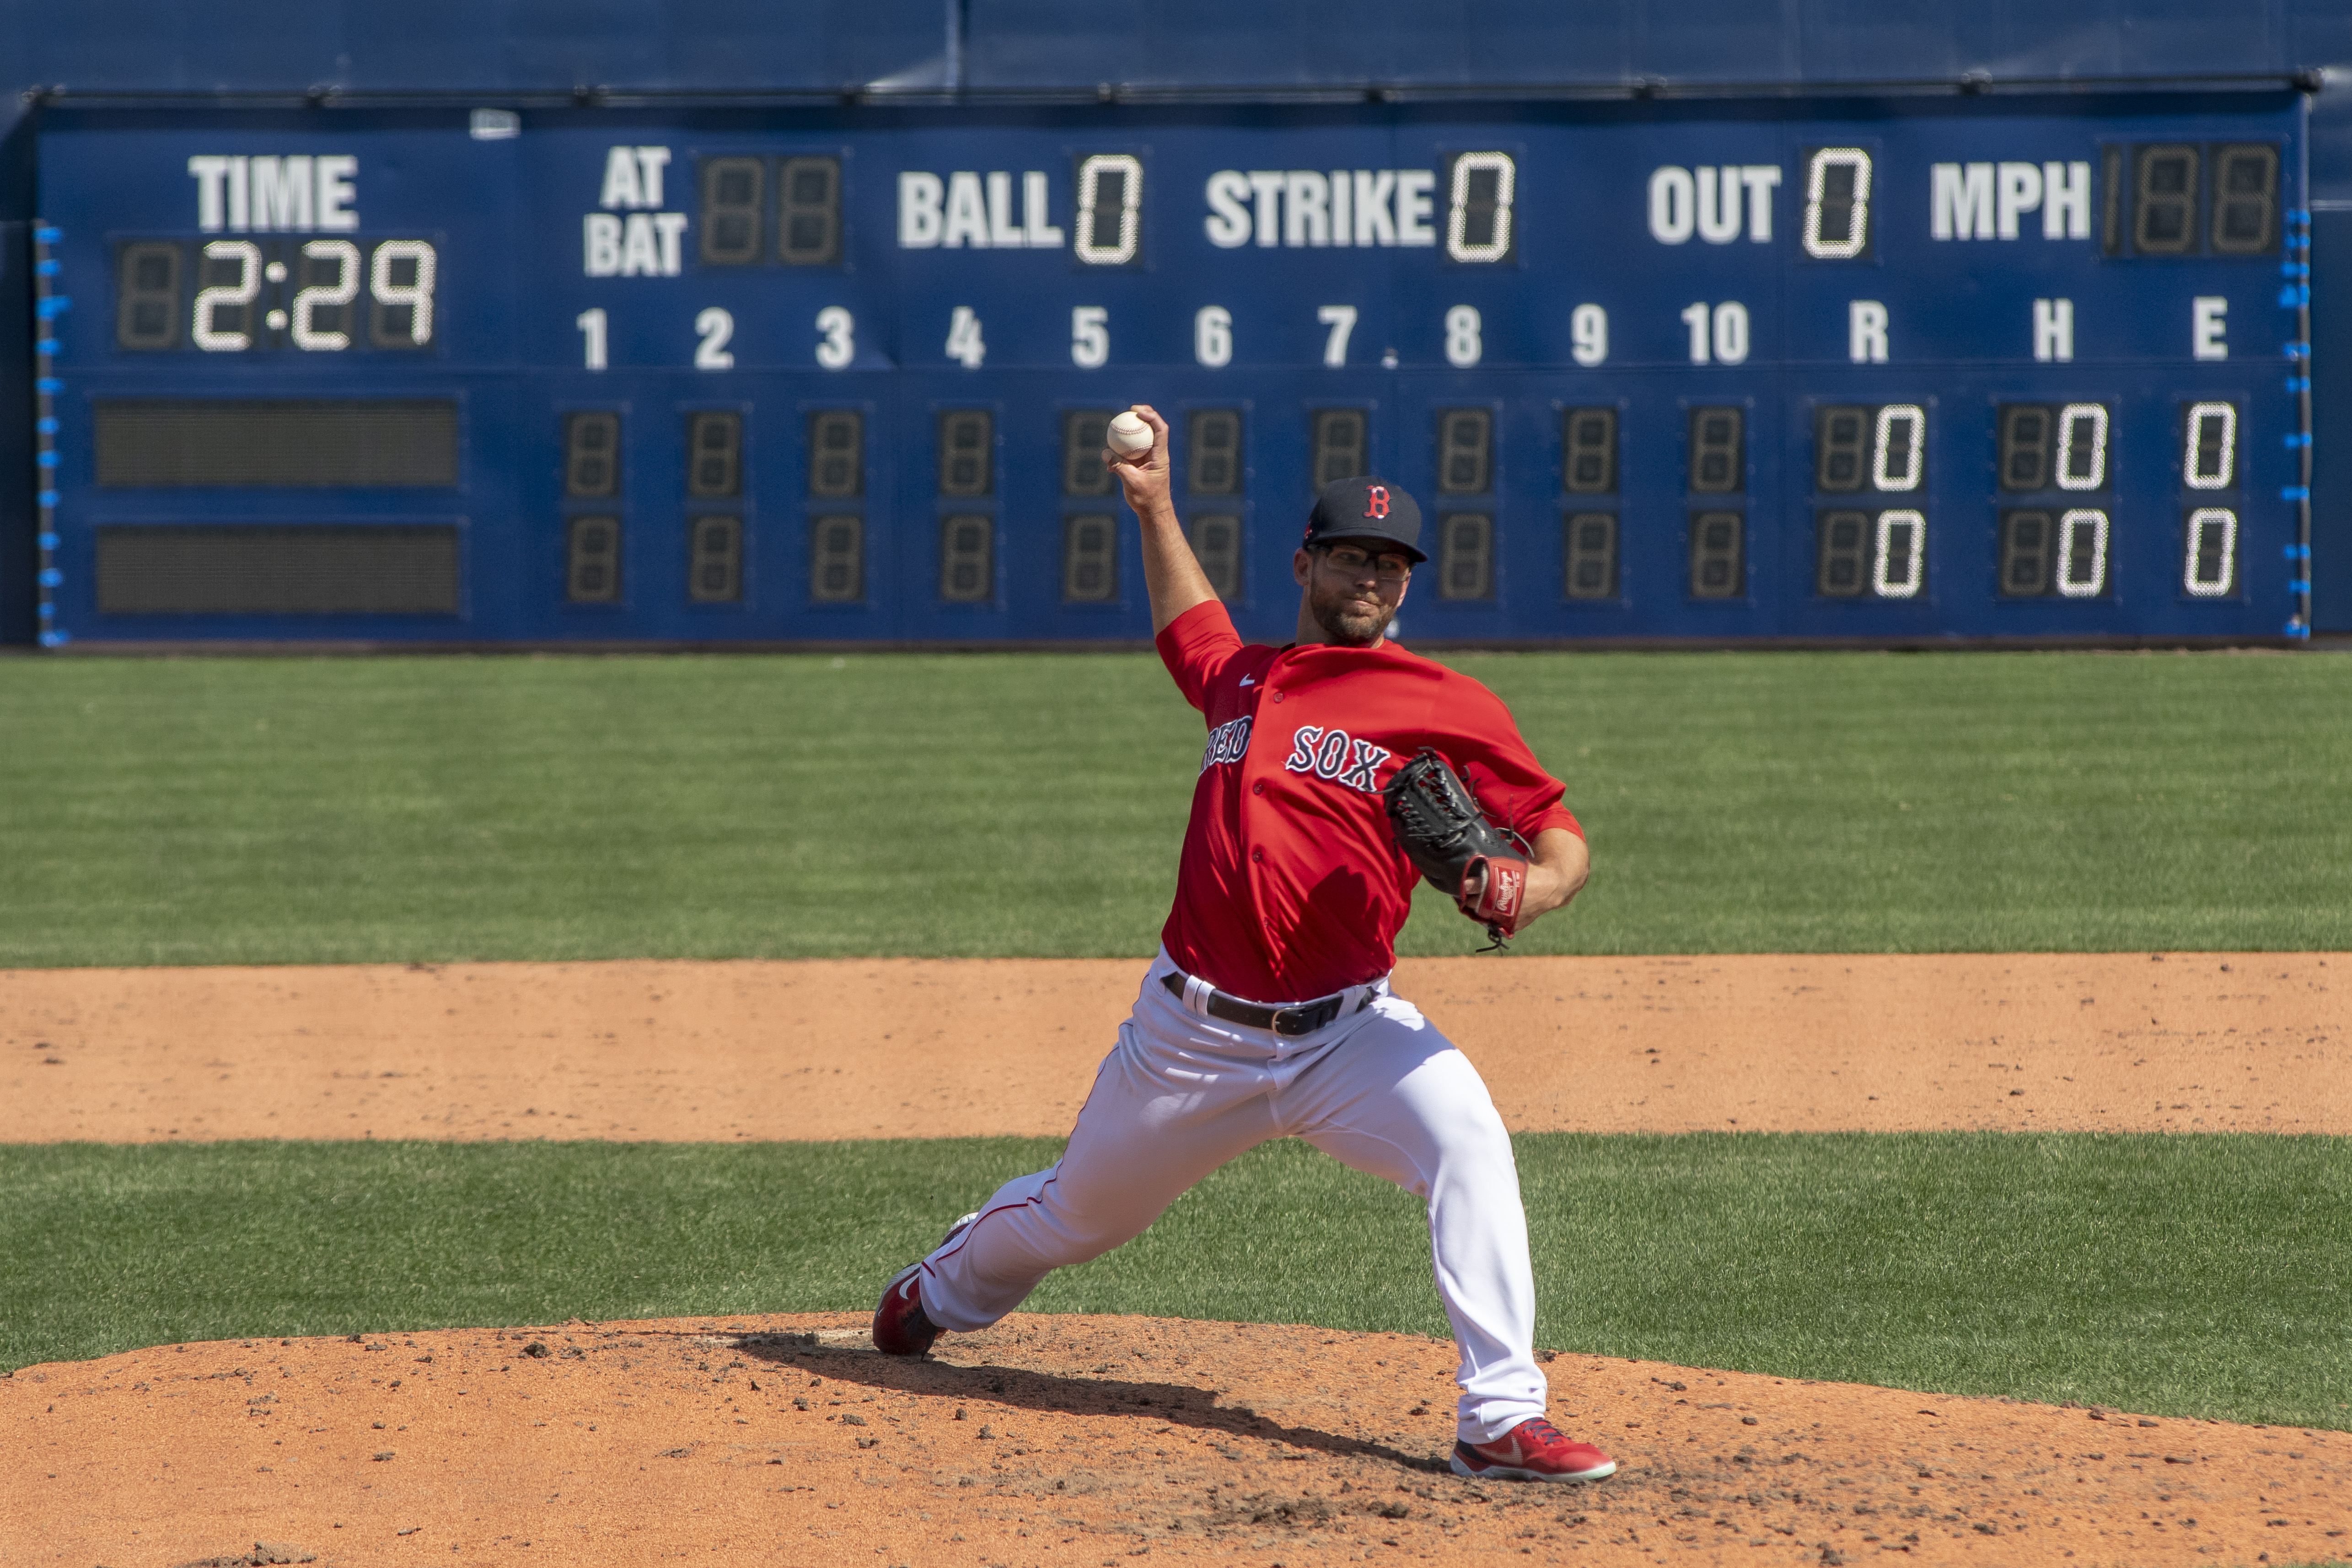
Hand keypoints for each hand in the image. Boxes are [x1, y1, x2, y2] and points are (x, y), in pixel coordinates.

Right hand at [1106, 404, 1172, 519]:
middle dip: (1143, 416)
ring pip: (1138, 439)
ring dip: (1127, 435)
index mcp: (1160, 455)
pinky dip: (1118, 454)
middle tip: (1129, 410)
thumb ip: (1119, 466)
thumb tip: (1106, 453)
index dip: (1151, 417)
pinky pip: (1128, 454)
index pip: (1160, 430)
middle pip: (1152, 428)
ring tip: (1114, 431)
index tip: (1137, 412)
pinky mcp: (1139, 465)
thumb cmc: (1147, 499)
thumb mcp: (1132, 482)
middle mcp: (1156, 453)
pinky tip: (1108, 462)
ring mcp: (1147, 458)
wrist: (1152, 511)